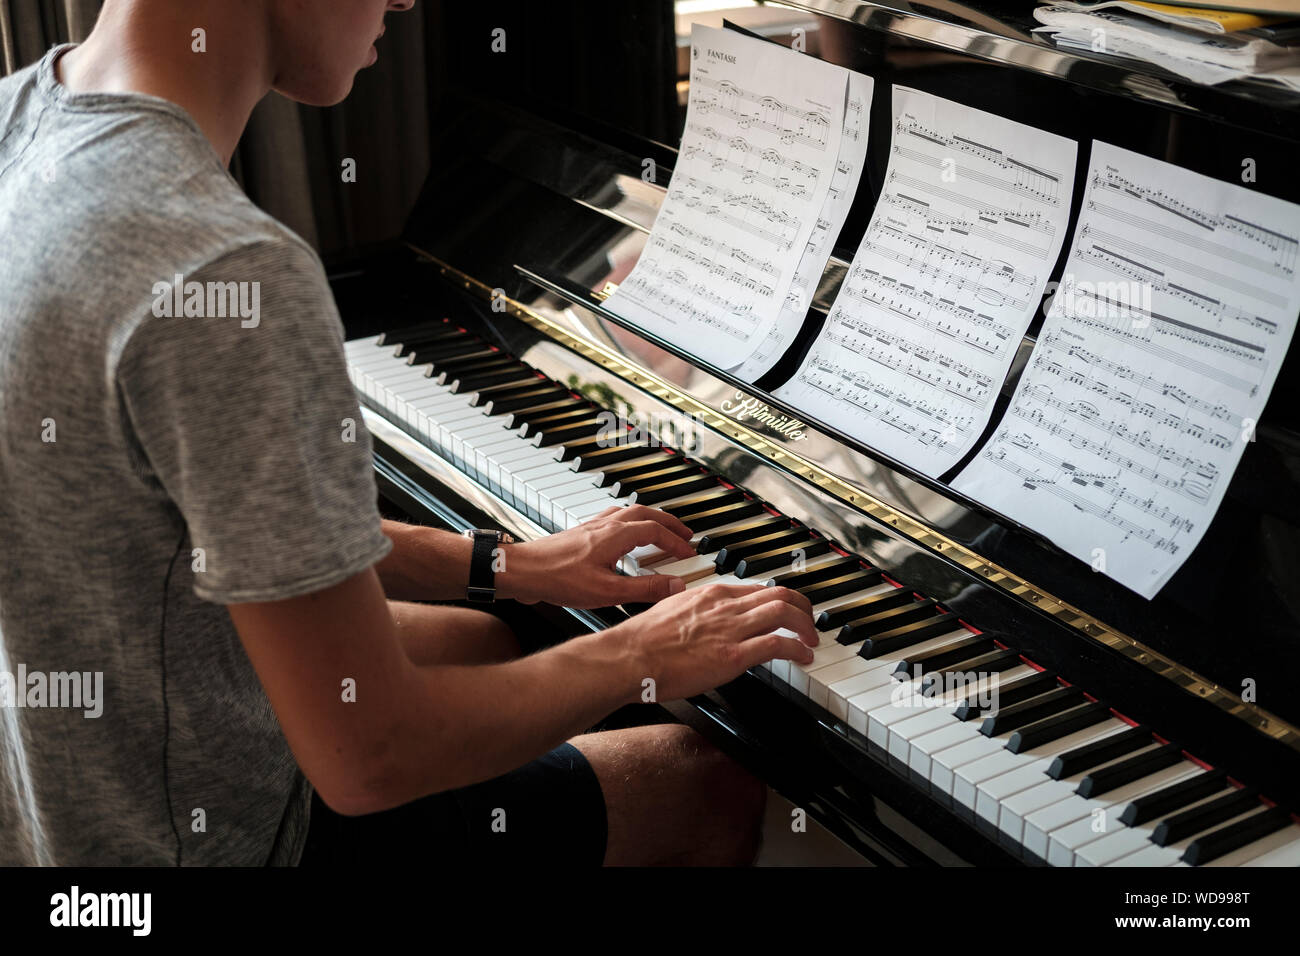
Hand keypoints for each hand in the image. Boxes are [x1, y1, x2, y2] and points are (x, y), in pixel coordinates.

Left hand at [497, 505, 696, 607]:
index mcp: (615, 535)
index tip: (689, 552)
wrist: (522, 572)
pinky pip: (612, 518)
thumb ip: (644, 589)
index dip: (676, 541)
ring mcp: (591, 527)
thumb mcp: (607, 591)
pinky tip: (623, 537)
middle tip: (684, 533)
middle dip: (668, 522)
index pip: (656, 531)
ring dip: (649, 518)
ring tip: (660, 530)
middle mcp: (604, 525)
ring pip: (628, 512)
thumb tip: (674, 586)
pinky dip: (628, 523)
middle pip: (645, 513)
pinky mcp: (580, 533)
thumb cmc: (557, 579)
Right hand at [609, 583, 817, 702]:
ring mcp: (730, 628)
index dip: (779, 600)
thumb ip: (694, 613)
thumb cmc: (642, 641)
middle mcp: (725, 605)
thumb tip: (701, 623)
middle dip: (803, 608)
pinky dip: (798, 649)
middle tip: (810, 622)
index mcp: (710, 594)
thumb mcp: (672, 612)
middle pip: (779, 595)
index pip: (757, 589)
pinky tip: (803, 657)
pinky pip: (777, 645)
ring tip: (812, 640)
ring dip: (806, 627)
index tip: (787, 610)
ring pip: (784, 613)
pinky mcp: (733, 654)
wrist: (630, 656)